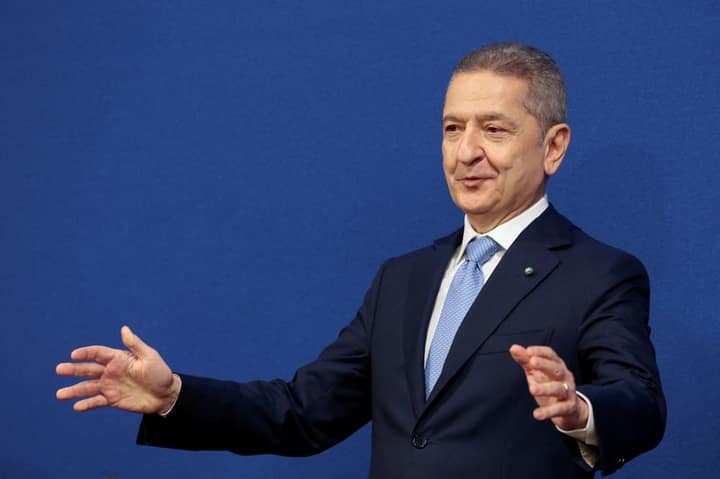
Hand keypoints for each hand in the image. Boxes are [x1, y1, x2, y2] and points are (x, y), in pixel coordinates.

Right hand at [56, 326, 179, 413]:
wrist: (166, 395)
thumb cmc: (160, 373)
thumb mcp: (149, 357)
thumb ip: (135, 344)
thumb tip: (124, 328)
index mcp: (119, 359)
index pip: (98, 353)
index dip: (86, 353)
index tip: (74, 355)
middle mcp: (111, 371)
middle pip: (88, 369)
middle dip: (73, 369)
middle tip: (59, 369)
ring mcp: (111, 386)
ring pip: (88, 387)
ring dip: (74, 390)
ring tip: (59, 394)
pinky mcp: (113, 400)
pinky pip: (96, 402)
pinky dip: (86, 404)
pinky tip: (76, 406)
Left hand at [509, 344, 587, 430]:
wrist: (570, 410)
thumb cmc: (549, 385)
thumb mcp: (536, 372)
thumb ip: (525, 360)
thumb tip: (513, 347)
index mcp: (557, 365)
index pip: (551, 355)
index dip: (540, 352)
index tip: (528, 351)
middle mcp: (565, 376)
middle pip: (556, 369)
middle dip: (544, 365)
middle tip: (531, 362)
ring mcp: (568, 392)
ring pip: (558, 389)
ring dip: (545, 388)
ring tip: (531, 389)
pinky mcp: (569, 407)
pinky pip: (559, 409)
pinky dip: (548, 412)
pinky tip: (536, 414)